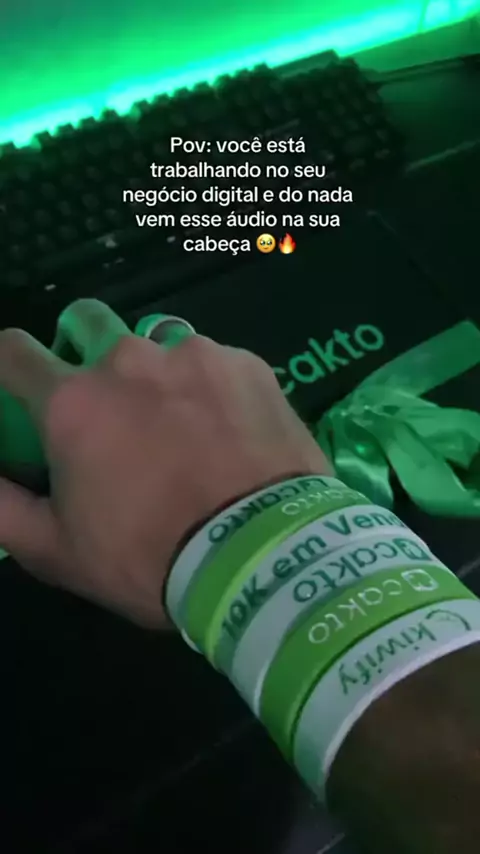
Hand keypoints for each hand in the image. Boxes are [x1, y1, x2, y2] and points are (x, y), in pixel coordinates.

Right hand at [0, 300, 329, 627]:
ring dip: (158, 376)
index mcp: (73, 401)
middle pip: (89, 326)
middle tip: (113, 411)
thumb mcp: (57, 550)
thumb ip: (2, 506)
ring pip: (160, 346)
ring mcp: (195, 355)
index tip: (22, 388)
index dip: (9, 366)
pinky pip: (216, 363)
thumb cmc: (151, 556)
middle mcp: (129, 360)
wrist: (262, 558)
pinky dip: (212, 389)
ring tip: (184, 428)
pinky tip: (231, 432)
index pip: (13, 352)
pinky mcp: (248, 364)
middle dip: (87, 354)